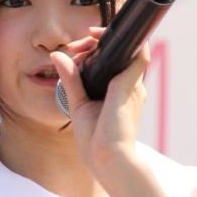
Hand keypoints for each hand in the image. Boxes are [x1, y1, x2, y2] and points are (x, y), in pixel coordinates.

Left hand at [51, 27, 148, 170]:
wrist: (108, 160)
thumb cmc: (95, 140)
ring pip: (129, 50)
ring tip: (83, 40)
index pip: (115, 62)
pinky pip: (139, 55)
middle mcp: (131, 87)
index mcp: (120, 93)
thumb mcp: (78, 103)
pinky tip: (99, 36)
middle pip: (121, 53)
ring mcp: (134, 86)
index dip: (96, 49)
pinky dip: (124, 41)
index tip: (75, 49)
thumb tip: (57, 56)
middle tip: (76, 44)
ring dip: (105, 39)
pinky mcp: (131, 86)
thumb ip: (71, 79)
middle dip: (98, 42)